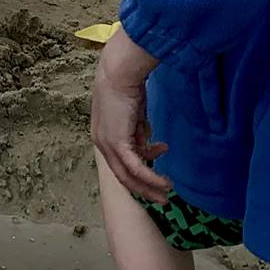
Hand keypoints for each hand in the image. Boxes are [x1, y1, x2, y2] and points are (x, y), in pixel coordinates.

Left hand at [89, 28, 171, 202]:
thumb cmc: (127, 85)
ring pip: (129, 176)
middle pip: (122, 175)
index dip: (138, 170)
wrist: (119, 72)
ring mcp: (107, 144)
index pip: (118, 162)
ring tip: (168, 189)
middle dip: (144, 188)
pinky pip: (136, 168)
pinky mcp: (117, 143)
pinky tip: (164, 182)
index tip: (157, 166)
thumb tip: (145, 142)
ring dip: (150, 186)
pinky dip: (151, 177)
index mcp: (102, 136)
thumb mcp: (132, 113)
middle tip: (161, 197)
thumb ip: (136, 130)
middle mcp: (101, 143)